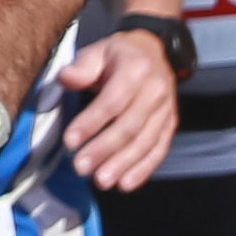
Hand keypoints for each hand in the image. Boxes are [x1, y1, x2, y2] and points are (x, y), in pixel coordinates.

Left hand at [56, 30, 177, 193]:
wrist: (155, 54)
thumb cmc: (118, 56)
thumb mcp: (97, 51)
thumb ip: (82, 66)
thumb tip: (66, 78)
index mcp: (136, 71)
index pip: (112, 102)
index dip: (91, 123)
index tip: (70, 142)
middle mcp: (156, 93)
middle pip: (130, 127)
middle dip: (104, 150)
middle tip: (81, 168)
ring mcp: (166, 112)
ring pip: (145, 143)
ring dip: (123, 165)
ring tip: (101, 181)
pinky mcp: (170, 126)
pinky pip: (158, 151)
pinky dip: (143, 170)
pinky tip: (126, 184)